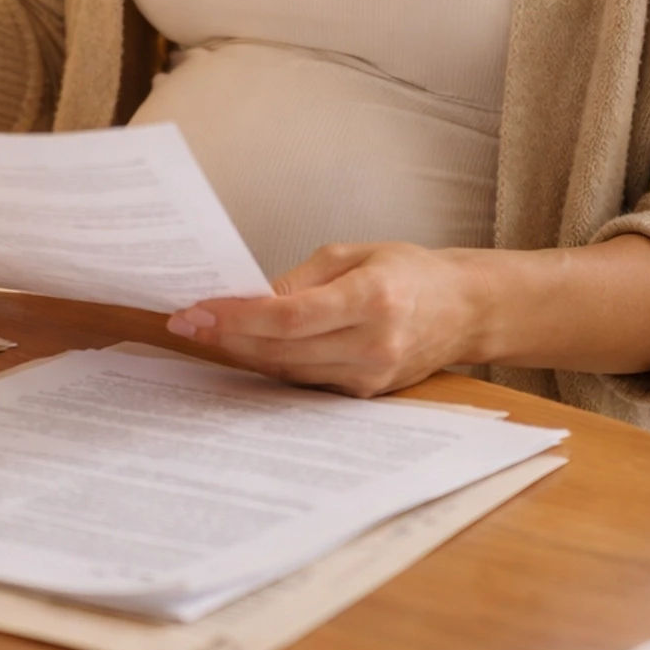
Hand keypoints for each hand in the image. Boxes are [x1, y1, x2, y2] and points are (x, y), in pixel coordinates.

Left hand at [165, 241, 483, 396]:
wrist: (462, 311)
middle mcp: (374, 343)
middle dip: (228, 336)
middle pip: (283, 349)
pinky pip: (305, 382)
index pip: (292, 316)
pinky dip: (273, 365)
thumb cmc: (408, 271)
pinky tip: (247, 348)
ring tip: (207, 332)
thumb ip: (299, 280)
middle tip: (187, 322)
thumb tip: (247, 298)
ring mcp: (371, 377)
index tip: (198, 310)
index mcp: (375, 297)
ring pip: (288, 371)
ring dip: (243, 353)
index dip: (239, 316)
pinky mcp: (365, 395)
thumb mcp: (353, 255)